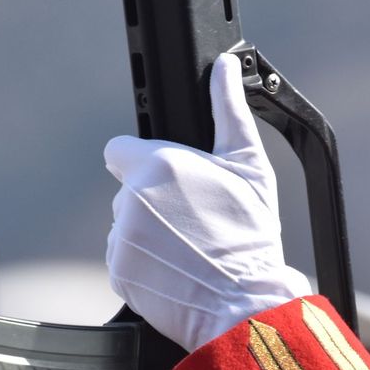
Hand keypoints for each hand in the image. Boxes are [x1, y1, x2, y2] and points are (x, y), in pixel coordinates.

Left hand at [104, 51, 309, 351]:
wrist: (244, 303)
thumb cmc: (251, 236)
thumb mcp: (249, 168)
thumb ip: (229, 111)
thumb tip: (223, 67)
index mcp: (160, 164)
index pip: (120, 150)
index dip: (142, 162)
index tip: (168, 181)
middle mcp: (133, 198)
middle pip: (128, 191)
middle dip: (152, 202)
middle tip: (191, 222)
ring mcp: (122, 237)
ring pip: (125, 226)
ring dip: (147, 235)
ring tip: (187, 249)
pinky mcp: (119, 272)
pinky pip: (124, 259)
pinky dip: (144, 265)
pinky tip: (176, 269)